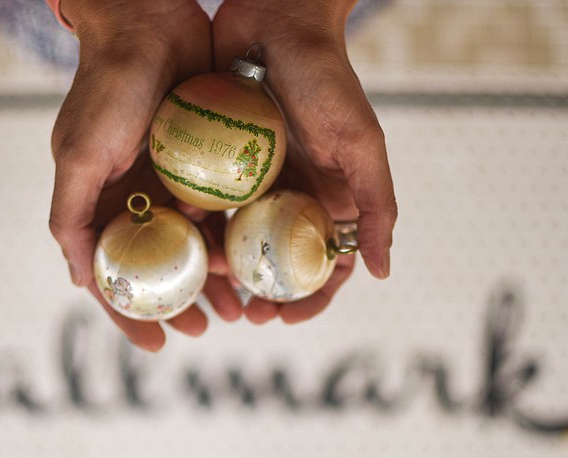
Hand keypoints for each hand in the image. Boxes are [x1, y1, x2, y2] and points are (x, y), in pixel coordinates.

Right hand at [49, 0, 240, 350]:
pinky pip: (222, 212)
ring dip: (216, 281)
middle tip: (208, 329)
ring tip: (241, 309)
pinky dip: (235, 240)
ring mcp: (173, 184)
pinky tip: (253, 261)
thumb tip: (81, 280)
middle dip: (183, 303)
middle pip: (162, 269)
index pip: (115, 274)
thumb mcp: (78, 156)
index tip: (156, 346)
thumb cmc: (107, 90)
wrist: (149, 26)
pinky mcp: (205, 165)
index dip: (132, 313)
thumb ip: (71, 217)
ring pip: (197, 247)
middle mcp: (137, 200)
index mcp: (102, 204)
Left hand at [212, 0, 397, 323]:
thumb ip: (375, 205)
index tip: (286, 318)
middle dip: (262, 292)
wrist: (274, 19)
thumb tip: (382, 272)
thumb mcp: (360, 143)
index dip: (310, 296)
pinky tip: (185, 241)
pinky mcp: (220, 161)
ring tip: (209, 285)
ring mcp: (254, 180)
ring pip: (238, 238)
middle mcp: (292, 194)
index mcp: (328, 196)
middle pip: (276, 259)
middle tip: (243, 313)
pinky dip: (199, 227)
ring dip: (226, 268)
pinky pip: (208, 203)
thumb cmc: (326, 79)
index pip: (324, 262)